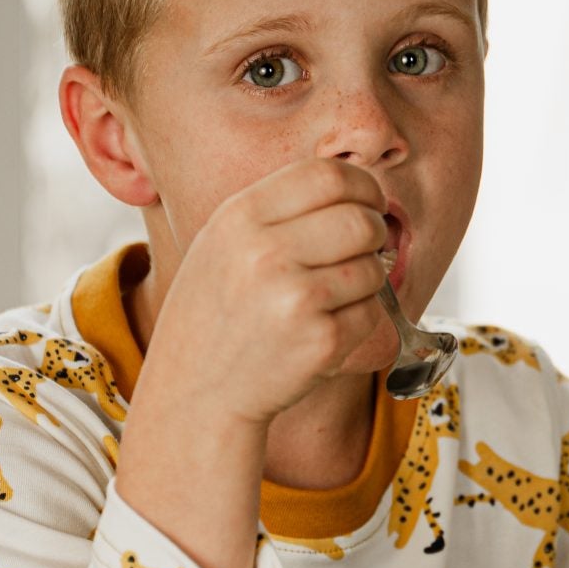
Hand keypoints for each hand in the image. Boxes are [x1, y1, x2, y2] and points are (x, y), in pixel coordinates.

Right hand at [144, 157, 393, 429]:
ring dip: (366, 282)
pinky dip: (359, 321)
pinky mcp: (321, 341)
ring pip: (373, 269)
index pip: (328, 176)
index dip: (362, 186)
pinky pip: (371, 314)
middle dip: (373, 235)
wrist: (195, 392)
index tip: (368, 203)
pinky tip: (322, 330)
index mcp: (240, 217)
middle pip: (361, 220)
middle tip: (362, 251)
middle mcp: (265, 252)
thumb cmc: (216, 314)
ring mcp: (295, 299)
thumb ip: (280, 210)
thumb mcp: (223, 243)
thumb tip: (356, 188)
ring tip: (328, 299)